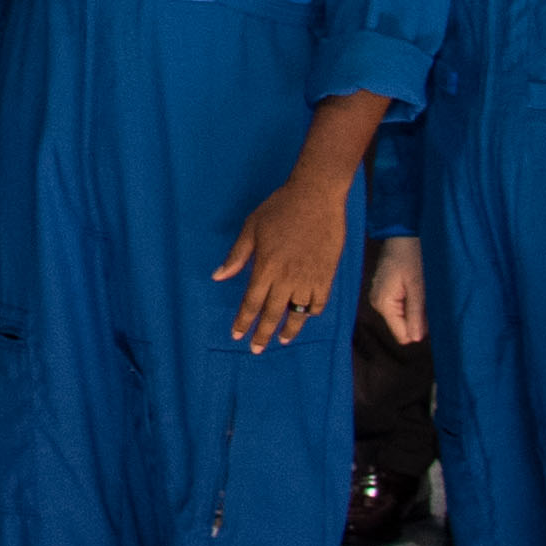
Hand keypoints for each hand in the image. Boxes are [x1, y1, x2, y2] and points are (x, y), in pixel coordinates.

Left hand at [212, 168, 353, 351]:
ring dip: (289, 329)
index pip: (251, 303)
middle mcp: (287, 278)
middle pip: (272, 314)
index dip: (244, 322)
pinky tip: (305, 316)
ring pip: (298, 313)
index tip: (237, 335)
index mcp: (266, 267)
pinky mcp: (326, 274)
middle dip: (262, 334)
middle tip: (256, 349)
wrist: (316, 197)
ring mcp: (309, 278)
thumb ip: (236, 256)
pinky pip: (319, 302)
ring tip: (282, 340)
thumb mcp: (252, 228)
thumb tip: (218, 276)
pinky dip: (312, 312)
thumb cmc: (280, 208)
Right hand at [366, 234, 425, 347]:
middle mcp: (378, 303)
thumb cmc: (411, 254)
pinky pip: (403, 306)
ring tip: (424, 290)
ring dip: (418, 308)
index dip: (419, 328)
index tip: (432, 314)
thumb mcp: (418, 285)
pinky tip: (418, 286)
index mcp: (383, 303)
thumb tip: (416, 339)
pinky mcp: (387, 290)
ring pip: (405, 316)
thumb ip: (416, 313)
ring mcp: (381, 296)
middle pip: (403, 326)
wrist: (403, 231)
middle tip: (429, 298)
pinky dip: (413, 300)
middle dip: (419, 318)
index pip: (402, 334)